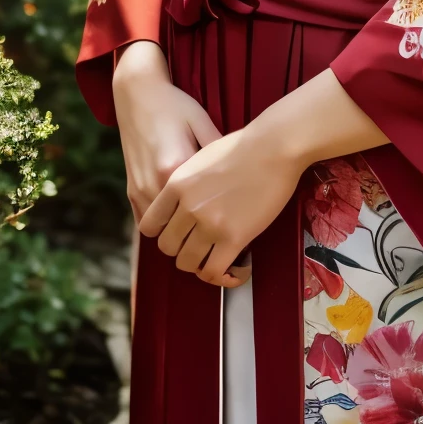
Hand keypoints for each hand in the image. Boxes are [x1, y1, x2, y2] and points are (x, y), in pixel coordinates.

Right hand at [112, 41, 219, 223]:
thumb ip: (217, 150)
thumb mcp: (201, 121)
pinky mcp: (130, 190)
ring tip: (197, 227)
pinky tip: (177, 218)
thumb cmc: (174, 105)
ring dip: (176, 230)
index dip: (217, 215)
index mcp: (175, 167)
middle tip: (217, 230)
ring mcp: (140, 189)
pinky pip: (144, 222)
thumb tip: (239, 174)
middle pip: (178, 225)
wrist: (138, 93)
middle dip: (196, 231)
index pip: (199, 207)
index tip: (233, 218)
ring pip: (159, 229)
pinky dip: (160, 226)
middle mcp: (154, 183)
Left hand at [138, 122, 302, 286]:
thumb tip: (182, 201)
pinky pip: (214, 271)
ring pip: (188, 263)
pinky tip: (230, 272)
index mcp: (177, 184)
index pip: (150, 224)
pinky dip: (219, 277)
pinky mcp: (234, 238)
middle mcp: (188, 207)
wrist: (273, 147)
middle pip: (167, 247)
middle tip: (198, 244)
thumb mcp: (201, 157)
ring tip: (213, 258)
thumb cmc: (243, 146)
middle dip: (181, 249)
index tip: (176, 232)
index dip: (161, 232)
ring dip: (199, 264)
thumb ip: (187, 181)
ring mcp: (210, 224)